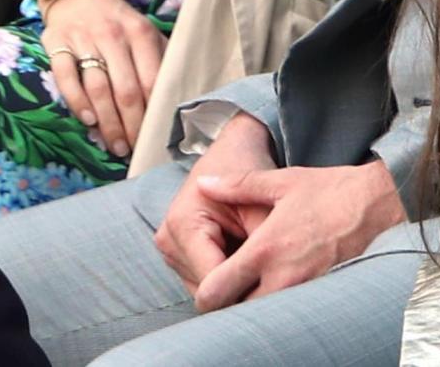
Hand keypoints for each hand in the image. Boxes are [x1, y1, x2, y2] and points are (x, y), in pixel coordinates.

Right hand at [43, 0, 165, 157]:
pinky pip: (66, 77)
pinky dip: (77, 101)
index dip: (154, 110)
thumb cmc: (119, 22)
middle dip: (132, 124)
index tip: (156, 135)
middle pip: (126, 88)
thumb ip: (160, 57)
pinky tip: (88, 121)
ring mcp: (84, 38)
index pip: (152, 78)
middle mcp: (113, 35)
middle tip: (135, 149)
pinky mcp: (58, 43)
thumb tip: (181, 92)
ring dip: (107, 121)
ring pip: (98, 87)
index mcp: (141, 32)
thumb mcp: (144, 32)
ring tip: (115, 145)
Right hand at [154, 112, 276, 294]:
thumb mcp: (261, 205)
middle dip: (237, 283)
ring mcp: (169, 249)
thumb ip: (262, 246)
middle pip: (206, 288)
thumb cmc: (248, 170)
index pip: (212, 280)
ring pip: (205, 289)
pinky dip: (225, 273)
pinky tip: (241, 254)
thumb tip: (270, 286)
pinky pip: (204, 280)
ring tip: (252, 253)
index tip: (271, 288)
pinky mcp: (176, 255)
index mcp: (184, 224)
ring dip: (231, 279)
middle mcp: (169, 240)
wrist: (233, 150)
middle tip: (267, 269)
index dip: (243, 287)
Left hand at [192, 160, 405, 310]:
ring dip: (256, 305)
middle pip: (235, 313)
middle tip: (233, 283)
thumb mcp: (283, 182)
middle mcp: (281, 279)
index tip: (211, 277)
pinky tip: (284, 285)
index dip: (205, 292)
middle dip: (230, 302)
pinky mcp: (321, 299)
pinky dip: (280, 306)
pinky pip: (289, 314)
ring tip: (258, 282)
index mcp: (264, 250)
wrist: (380, 204)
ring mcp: (303, 294)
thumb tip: (204, 182)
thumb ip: (239, 186)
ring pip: (263, 316)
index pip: (215, 294)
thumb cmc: (332, 191)